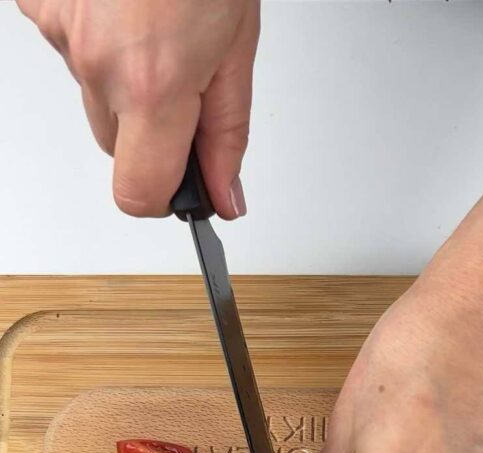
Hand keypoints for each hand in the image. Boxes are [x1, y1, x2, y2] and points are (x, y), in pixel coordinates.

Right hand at [16, 0, 259, 217]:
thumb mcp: (237, 47)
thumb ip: (226, 134)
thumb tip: (224, 196)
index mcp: (153, 84)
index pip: (137, 193)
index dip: (163, 196)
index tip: (184, 182)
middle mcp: (97, 63)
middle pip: (116, 143)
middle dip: (150, 124)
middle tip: (183, 70)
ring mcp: (60, 29)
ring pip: (93, 90)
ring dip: (122, 71)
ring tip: (154, 17)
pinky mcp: (38, 3)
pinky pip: (70, 43)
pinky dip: (96, 31)